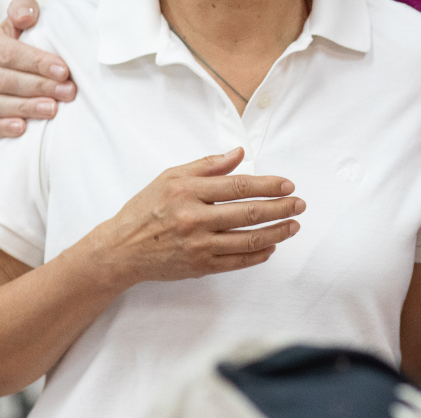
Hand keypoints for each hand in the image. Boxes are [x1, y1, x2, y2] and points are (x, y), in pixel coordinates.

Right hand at [0, 0, 74, 139]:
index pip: (11, 54)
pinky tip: (21, 128)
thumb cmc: (11, 46)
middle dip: (40, 87)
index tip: (64, 71)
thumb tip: (27, 15)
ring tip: (51, 110)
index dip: (38, 63)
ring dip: (24, 108)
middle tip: (68, 92)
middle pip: (6, 80)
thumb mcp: (14, 25)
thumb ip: (23, 10)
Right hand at [89, 148, 304, 285]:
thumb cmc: (146, 207)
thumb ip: (208, 164)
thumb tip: (240, 153)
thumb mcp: (171, 176)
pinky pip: (236, 262)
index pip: (239, 186)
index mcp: (189, 192)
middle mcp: (195, 219)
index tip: (288, 184)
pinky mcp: (198, 267)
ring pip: (247, 240)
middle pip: (248, 213)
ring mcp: (198, 246)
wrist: (120, 250)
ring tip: (294, 225)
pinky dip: (257, 255)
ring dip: (276, 233)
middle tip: (300, 204)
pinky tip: (271, 247)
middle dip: (280, 208)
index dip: (268, 185)